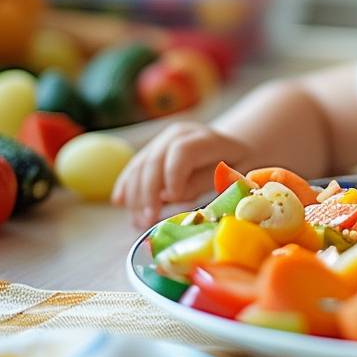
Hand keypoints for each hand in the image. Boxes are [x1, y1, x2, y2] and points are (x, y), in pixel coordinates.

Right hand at [110, 121, 249, 227]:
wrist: (232, 149)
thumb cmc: (236, 166)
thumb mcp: (232, 174)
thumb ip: (204, 182)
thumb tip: (172, 195)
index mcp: (205, 139)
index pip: (181, 152)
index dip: (173, 176)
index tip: (174, 200)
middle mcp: (180, 135)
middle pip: (155, 160)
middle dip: (148, 192)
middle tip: (148, 220)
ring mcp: (163, 141)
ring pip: (140, 165)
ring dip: (135, 195)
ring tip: (138, 222)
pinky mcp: (152, 151)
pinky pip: (134, 167)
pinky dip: (126, 185)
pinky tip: (120, 202)